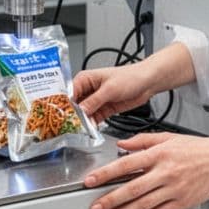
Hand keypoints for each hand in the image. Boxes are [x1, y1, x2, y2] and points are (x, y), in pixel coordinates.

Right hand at [73, 42, 196, 123]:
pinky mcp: (103, 109)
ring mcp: (96, 100)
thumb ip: (94, 101)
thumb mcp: (109, 89)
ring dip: (82, 122)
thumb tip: (81, 111)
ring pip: (84, 114)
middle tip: (69, 127)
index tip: (61, 116)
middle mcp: (88, 90)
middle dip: (73, 116)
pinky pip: (94, 119)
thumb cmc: (130, 77)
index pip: (69, 93)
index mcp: (85, 79)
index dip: (64, 105)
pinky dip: (92, 125)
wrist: (147, 82)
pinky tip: (89, 130)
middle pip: (75, 106)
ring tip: (79, 131)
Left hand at [83, 131, 208, 208]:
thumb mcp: (168, 137)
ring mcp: (174, 190)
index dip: (106, 173)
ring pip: (143, 205)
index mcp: (160, 154)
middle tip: (94, 207)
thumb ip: (142, 140)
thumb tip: (121, 145)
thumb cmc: (197, 148)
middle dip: (110, 200)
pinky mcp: (182, 202)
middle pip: (132, 189)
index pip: (126, 164)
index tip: (90, 181)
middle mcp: (166, 172)